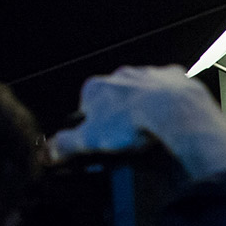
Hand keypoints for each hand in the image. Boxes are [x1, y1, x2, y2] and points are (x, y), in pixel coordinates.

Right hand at [51, 66, 225, 178]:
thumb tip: (49, 151)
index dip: (94, 125)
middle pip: (115, 96)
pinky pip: (170, 88)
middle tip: (129, 137)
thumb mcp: (89, 141)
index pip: (87, 105)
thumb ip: (66, 145)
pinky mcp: (175, 77)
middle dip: (120, 113)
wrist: (174, 112)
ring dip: (145, 106)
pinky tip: (172, 118)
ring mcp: (149, 73)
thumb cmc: (131, 124)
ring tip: (152, 129)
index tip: (103, 140)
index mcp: (96, 87)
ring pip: (143, 90)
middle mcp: (121, 74)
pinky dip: (170, 101)